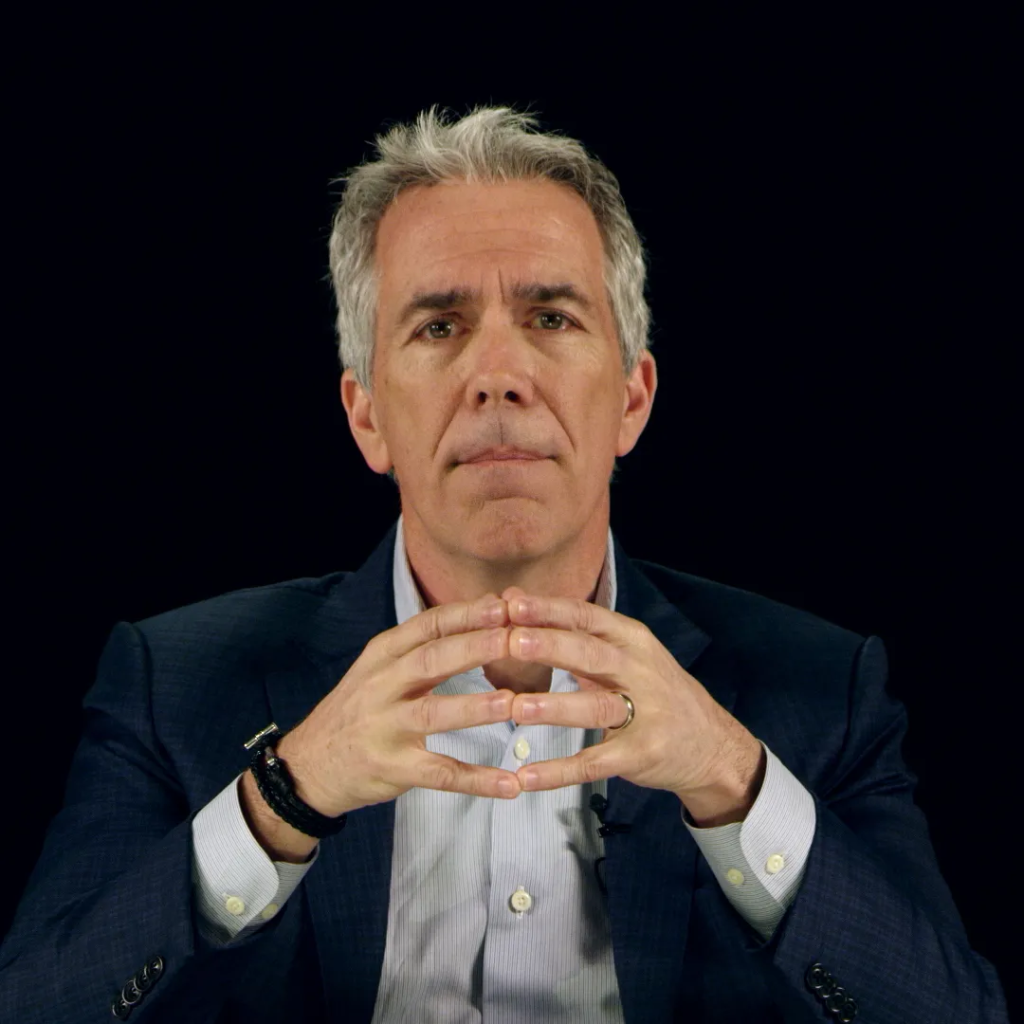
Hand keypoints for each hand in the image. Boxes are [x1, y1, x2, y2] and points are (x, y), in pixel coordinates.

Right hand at [278, 594, 523, 816]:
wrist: (309, 763)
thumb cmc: (361, 706)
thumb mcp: (383, 666)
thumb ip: (430, 641)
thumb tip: (490, 607)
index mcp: (383, 654)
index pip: (427, 626)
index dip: (466, 615)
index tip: (503, 605)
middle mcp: (381, 686)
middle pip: (431, 660)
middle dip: (473, 648)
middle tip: (513, 639)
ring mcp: (385, 728)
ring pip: (433, 714)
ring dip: (473, 708)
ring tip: (511, 703)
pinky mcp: (393, 768)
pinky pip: (440, 774)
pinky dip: (477, 780)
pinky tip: (510, 784)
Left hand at [498, 586, 759, 806]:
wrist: (713, 744)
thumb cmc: (652, 689)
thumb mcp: (620, 650)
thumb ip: (567, 628)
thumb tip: (511, 598)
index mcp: (631, 639)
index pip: (587, 617)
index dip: (549, 611)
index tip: (511, 605)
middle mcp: (640, 671)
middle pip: (591, 654)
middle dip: (552, 647)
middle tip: (512, 642)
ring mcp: (645, 714)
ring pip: (595, 707)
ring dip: (555, 707)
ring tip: (517, 708)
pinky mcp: (641, 754)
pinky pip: (595, 763)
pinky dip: (559, 771)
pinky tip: (527, 776)